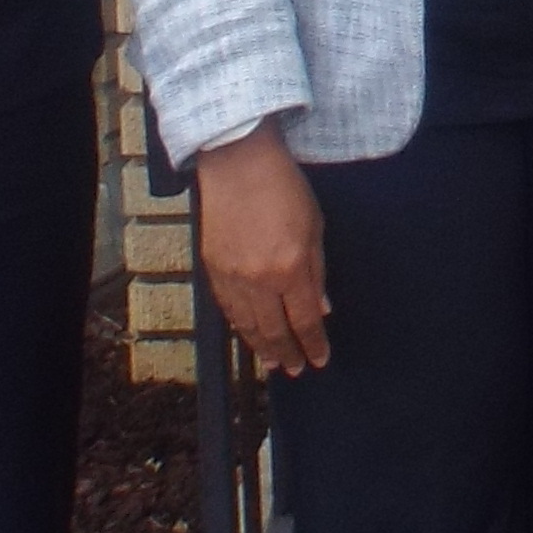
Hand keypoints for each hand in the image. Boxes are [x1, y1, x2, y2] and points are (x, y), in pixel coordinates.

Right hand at [194, 130, 333, 372]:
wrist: (238, 163)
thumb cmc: (284, 187)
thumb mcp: (315, 226)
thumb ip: (317, 272)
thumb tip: (320, 308)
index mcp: (290, 268)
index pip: (304, 320)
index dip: (313, 344)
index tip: (320, 359)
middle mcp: (259, 279)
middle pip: (274, 330)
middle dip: (288, 353)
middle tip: (297, 369)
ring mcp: (232, 276)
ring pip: (247, 325)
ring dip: (262, 346)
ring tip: (274, 362)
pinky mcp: (212, 268)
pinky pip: (228, 308)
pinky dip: (240, 326)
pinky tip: (249, 334)